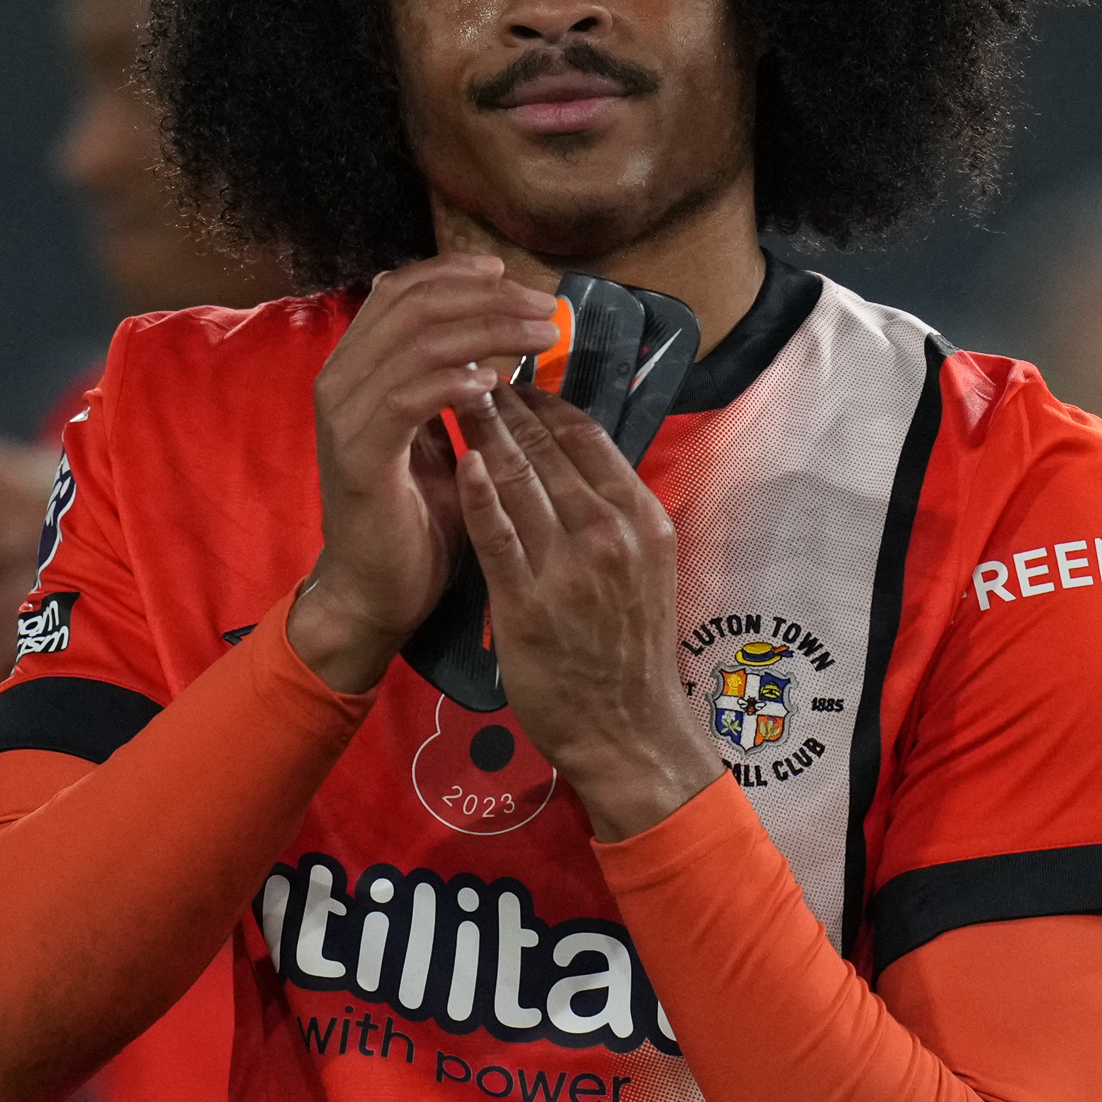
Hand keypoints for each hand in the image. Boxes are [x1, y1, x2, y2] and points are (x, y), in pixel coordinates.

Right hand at [287, 255, 559, 692]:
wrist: (378, 592)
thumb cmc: (417, 515)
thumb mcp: (438, 434)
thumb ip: (450, 382)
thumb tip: (489, 333)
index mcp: (358, 367)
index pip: (403, 290)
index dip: (458, 274)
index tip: (514, 278)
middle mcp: (341, 379)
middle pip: (413, 304)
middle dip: (486, 298)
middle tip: (542, 309)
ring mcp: (345, 416)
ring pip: (416, 341)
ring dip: (485, 331)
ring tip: (538, 338)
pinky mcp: (360, 456)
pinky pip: (405, 398)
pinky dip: (452, 382)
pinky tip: (494, 383)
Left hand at [454, 385, 721, 839]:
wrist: (629, 730)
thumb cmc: (632, 649)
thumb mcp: (648, 567)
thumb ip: (619, 514)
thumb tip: (584, 462)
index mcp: (643, 518)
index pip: (588, 437)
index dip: (545, 400)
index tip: (515, 380)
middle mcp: (610, 534)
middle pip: (548, 447)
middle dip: (506, 403)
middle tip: (469, 371)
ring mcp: (569, 567)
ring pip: (519, 478)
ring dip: (483, 432)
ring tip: (452, 398)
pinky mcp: (529, 603)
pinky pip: (497, 532)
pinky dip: (477, 490)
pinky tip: (457, 460)